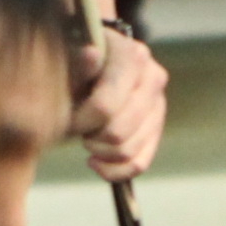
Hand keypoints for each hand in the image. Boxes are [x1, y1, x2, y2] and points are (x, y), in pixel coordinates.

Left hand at [69, 25, 167, 179]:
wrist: (88, 66)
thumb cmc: (74, 61)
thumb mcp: (69, 61)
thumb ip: (78, 63)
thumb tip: (90, 54)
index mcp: (133, 55)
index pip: (105, 107)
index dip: (80, 122)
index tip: (67, 118)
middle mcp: (154, 77)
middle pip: (118, 133)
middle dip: (90, 137)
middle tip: (77, 127)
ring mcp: (158, 105)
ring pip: (128, 151)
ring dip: (99, 152)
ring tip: (86, 136)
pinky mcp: (157, 128)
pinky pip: (139, 164)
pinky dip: (113, 170)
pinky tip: (94, 161)